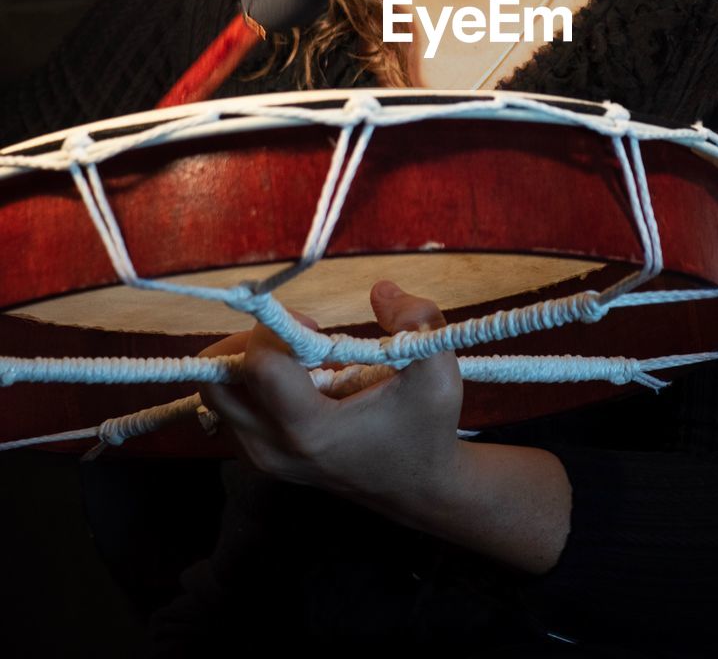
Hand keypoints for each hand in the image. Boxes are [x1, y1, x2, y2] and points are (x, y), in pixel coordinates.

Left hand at [198, 280, 462, 520]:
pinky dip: (253, 384)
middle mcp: (275, 448)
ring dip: (249, 362)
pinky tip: (299, 380)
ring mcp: (264, 458)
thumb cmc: (426, 429)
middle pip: (217, 383)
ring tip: (299, 358)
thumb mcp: (438, 372)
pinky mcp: (263, 458)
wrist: (418, 488)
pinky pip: (233, 410)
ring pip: (219, 396)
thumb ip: (417, 321)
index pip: (257, 367)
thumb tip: (380, 289)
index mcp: (311, 429)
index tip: (313, 324)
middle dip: (248, 342)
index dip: (275, 328)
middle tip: (296, 336)